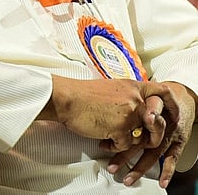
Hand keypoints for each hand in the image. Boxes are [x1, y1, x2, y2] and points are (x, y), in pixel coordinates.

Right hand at [45, 76, 170, 152]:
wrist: (65, 98)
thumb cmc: (81, 94)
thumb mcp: (110, 87)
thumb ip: (128, 96)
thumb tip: (135, 108)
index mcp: (133, 87)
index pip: (162, 93)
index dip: (170, 105)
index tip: (168, 114)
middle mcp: (135, 99)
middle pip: (158, 122)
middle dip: (151, 135)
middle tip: (138, 137)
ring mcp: (129, 114)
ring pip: (141, 137)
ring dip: (127, 142)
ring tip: (113, 138)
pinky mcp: (119, 128)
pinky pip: (125, 146)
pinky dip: (113, 147)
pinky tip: (104, 141)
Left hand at [109, 81, 196, 187]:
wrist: (179, 100)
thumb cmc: (156, 98)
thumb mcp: (141, 93)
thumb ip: (123, 99)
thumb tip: (98, 103)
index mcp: (146, 109)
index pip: (133, 118)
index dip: (122, 126)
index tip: (107, 136)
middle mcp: (158, 122)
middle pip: (139, 139)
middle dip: (123, 152)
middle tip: (111, 163)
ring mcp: (168, 134)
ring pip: (153, 151)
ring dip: (140, 166)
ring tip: (127, 177)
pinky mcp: (177, 142)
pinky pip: (172, 158)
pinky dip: (167, 171)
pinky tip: (161, 181)